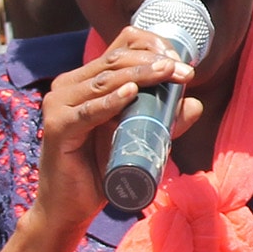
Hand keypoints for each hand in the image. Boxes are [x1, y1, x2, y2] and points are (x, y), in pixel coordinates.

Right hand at [27, 27, 201, 235]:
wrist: (71, 206)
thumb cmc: (103, 168)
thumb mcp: (139, 137)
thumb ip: (164, 120)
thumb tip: (195, 104)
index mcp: (84, 80)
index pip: (118, 48)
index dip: (150, 45)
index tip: (181, 60)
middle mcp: (68, 85)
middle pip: (114, 60)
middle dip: (153, 61)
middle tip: (184, 70)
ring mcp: (59, 105)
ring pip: (104, 80)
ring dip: (140, 75)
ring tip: (168, 73)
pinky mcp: (57, 128)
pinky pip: (87, 111)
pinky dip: (110, 101)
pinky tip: (132, 92)